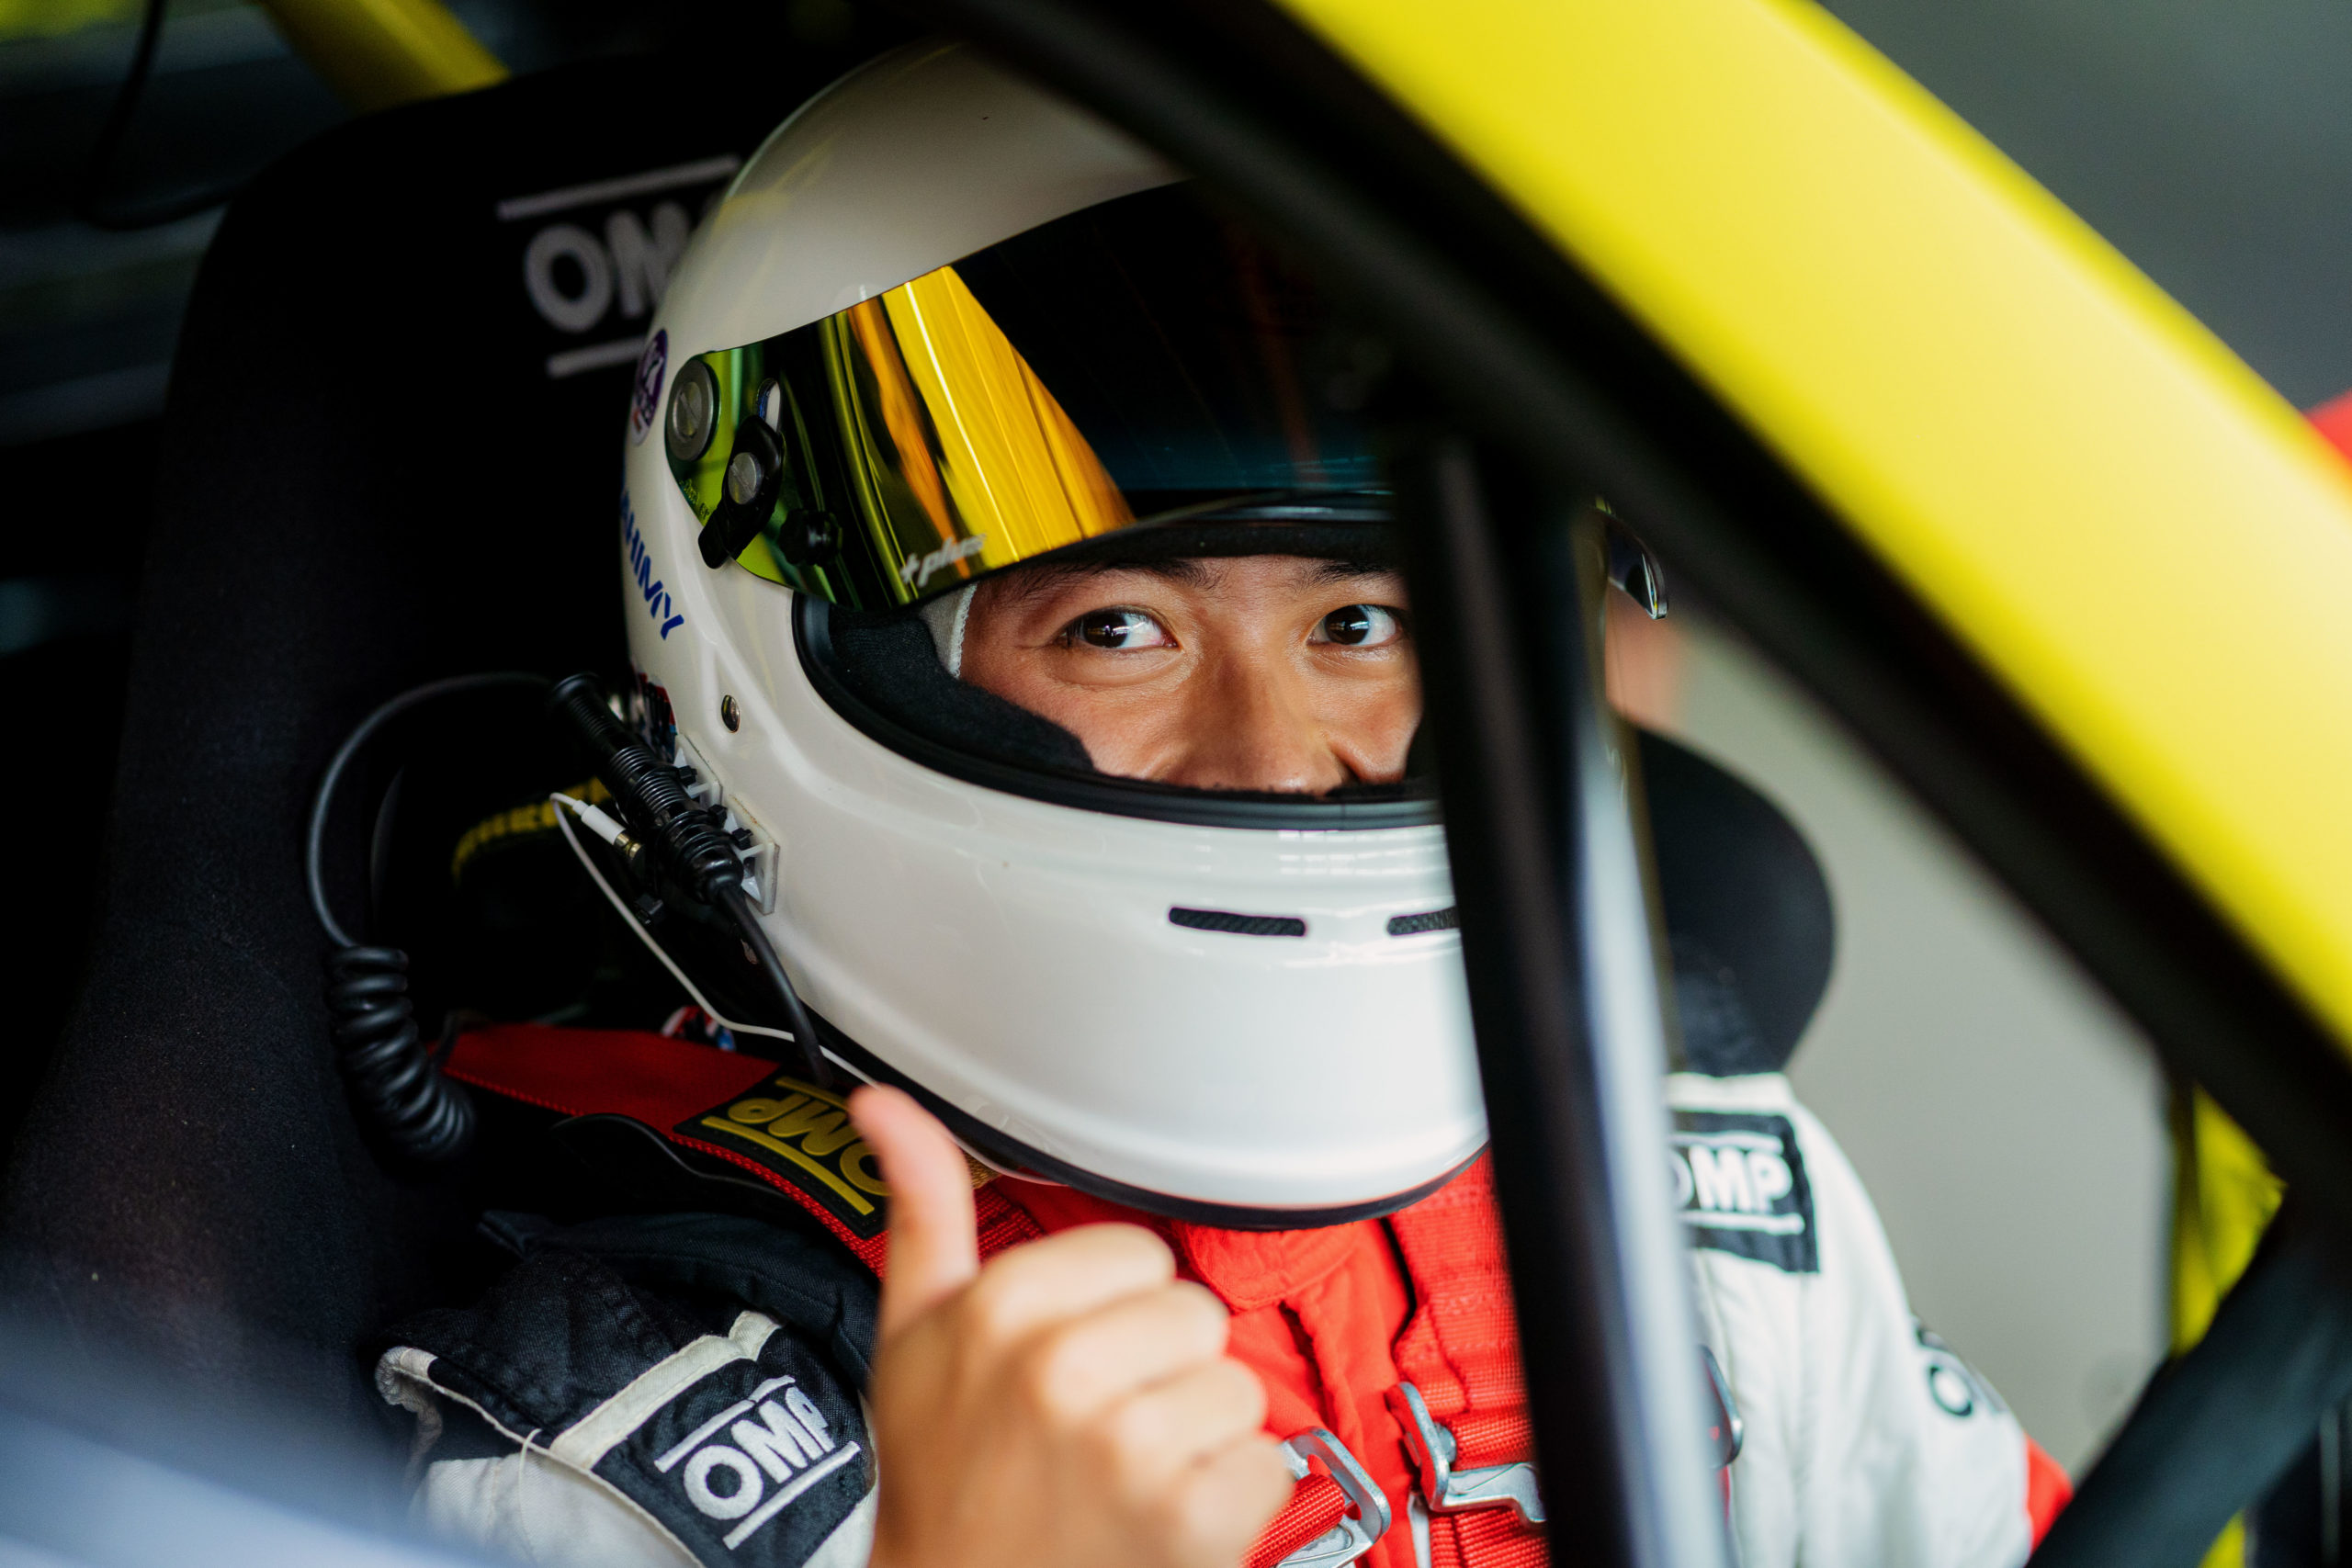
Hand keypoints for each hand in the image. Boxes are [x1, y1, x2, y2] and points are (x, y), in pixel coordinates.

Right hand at [850, 1085, 1292, 1567]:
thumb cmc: (941, 1479)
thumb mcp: (910, 1336)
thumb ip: (921, 1209)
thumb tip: (885, 1104)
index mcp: (999, 1309)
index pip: (1137, 1254)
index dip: (1108, 1309)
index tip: (1063, 1362)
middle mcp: (1064, 1369)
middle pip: (1193, 1311)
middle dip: (1157, 1366)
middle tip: (1092, 1425)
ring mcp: (1130, 1446)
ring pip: (1234, 1385)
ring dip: (1195, 1435)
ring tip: (1123, 1474)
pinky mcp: (1190, 1518)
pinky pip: (1265, 1463)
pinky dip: (1226, 1502)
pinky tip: (1157, 1517)